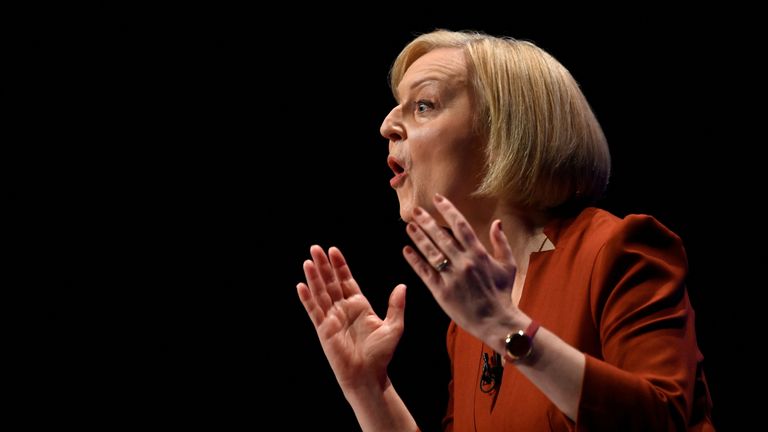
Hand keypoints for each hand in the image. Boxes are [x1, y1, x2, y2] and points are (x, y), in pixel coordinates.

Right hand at [297, 245, 406, 389]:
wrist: (369, 376)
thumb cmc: (381, 354)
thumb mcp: (394, 327)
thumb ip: (396, 306)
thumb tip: (402, 285)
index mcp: (359, 305)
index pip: (346, 280)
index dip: (340, 265)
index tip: (333, 250)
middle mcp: (343, 309)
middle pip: (331, 282)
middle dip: (323, 265)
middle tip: (316, 247)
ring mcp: (332, 318)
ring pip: (321, 293)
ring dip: (314, 277)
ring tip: (308, 261)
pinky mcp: (324, 330)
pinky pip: (314, 311)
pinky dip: (307, 298)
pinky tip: (301, 285)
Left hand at [402, 194, 518, 340]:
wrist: (496, 321)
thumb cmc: (503, 294)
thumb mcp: (508, 265)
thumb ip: (501, 243)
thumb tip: (497, 222)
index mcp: (479, 254)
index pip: (460, 225)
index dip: (448, 210)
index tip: (437, 199)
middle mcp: (463, 262)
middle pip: (441, 236)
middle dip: (427, 221)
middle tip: (415, 210)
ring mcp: (451, 277)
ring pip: (431, 252)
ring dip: (418, 238)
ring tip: (409, 226)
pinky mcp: (442, 292)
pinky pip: (425, 273)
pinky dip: (415, 261)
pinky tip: (406, 250)